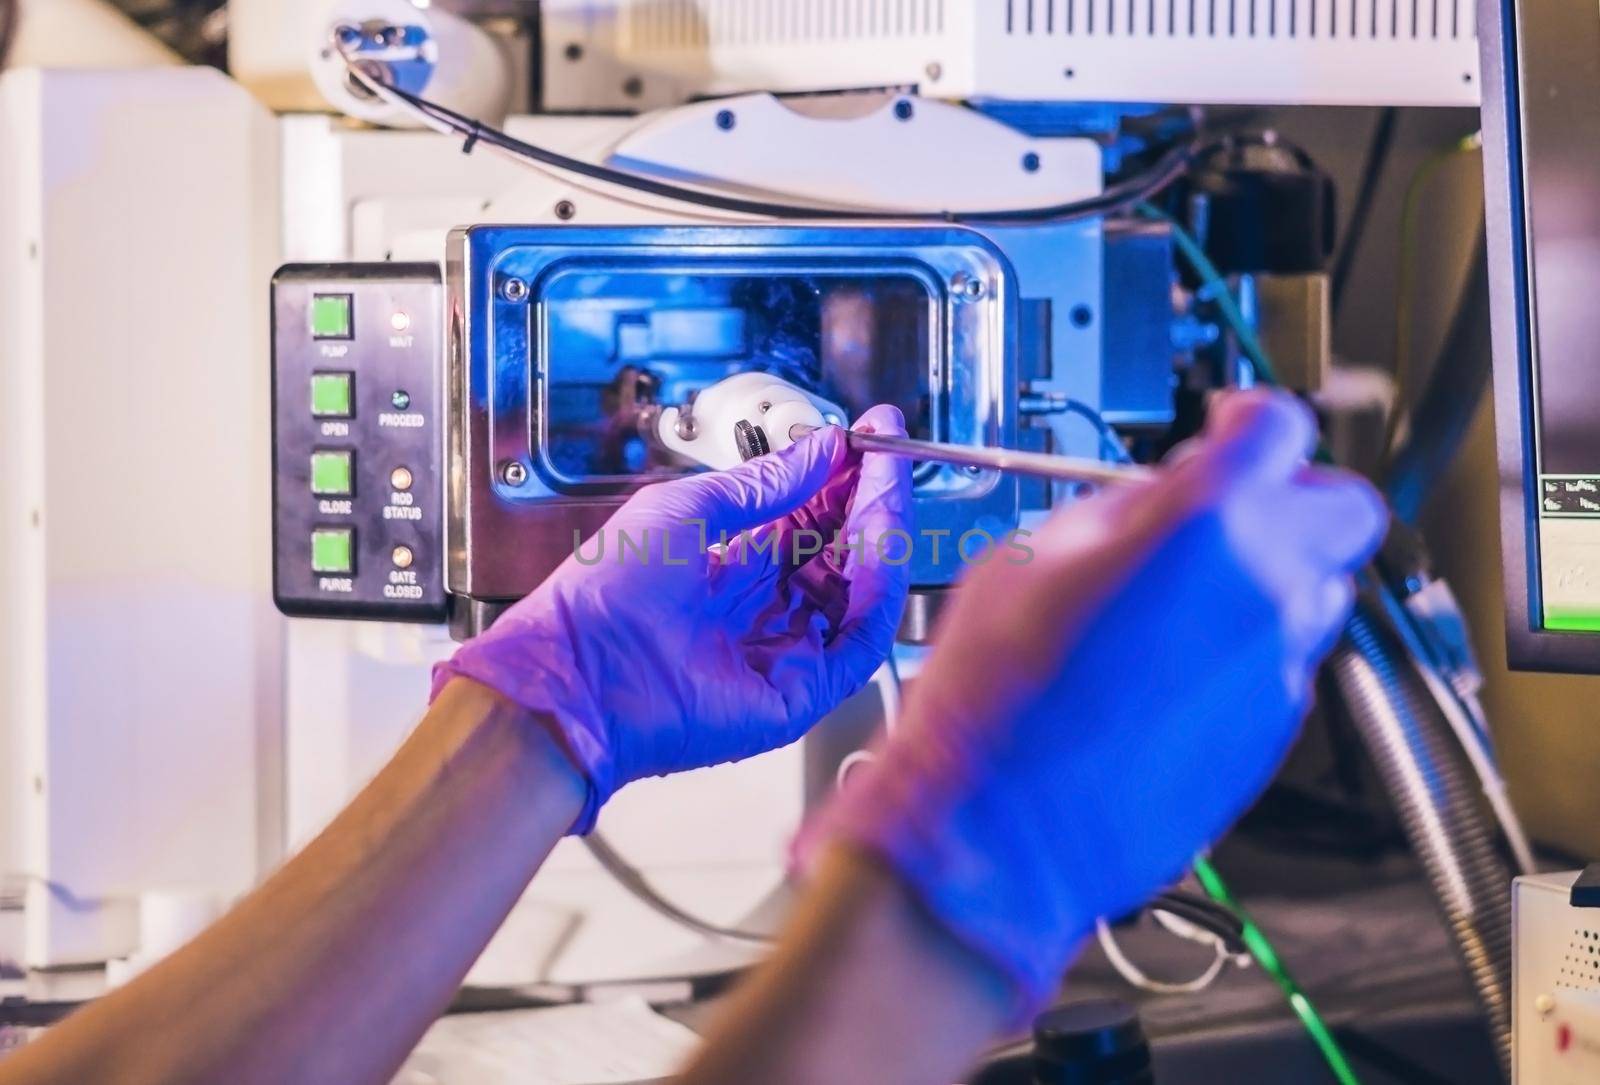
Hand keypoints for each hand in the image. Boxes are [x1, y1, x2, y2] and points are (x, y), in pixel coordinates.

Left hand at [435, 405, 912, 831]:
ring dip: (880, 535)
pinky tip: (878, 541)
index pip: (808, 524)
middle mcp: (760, 614)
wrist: (575, 670)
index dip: (840, 480)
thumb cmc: (601, 596)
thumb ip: (763, 483)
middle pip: (841, 556)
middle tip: (888, 452)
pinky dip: (877, 593)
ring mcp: (782, 656)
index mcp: (728, 572)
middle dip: (868, 499)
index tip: (867, 438)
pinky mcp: (797, 696)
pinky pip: (857, 644)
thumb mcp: (686, 509)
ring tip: (887, 484)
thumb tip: (819, 450)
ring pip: (858, 597)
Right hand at [800, 391, 1387, 1011]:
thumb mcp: (1028, 554)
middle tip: (1226, 511)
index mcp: (1202, 520)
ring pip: (1320, 588)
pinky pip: (1285, 660)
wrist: (1003, 826)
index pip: (1279, 427)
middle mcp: (1264, 586)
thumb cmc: (996, 697)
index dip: (1247, 421)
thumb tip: (1164, 494)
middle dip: (1293, 498)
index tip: (1222, 434)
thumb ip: (1120, 508)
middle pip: (1343, 508)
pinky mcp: (1275, 729)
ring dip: (1270, 575)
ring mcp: (1279, 664)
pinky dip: (1247, 647)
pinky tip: (1171, 671)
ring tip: (1186, 600)